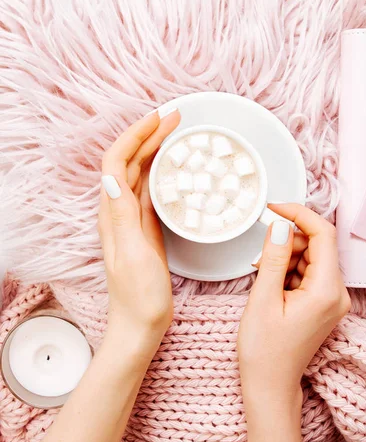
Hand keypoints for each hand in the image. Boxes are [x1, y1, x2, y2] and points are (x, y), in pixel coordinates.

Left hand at [98, 109, 179, 352]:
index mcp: (113, 213)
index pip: (117, 162)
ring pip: (141, 172)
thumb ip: (123, 215)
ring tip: (177, 133)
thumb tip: (112, 176)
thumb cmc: (138, 295)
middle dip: (149, 134)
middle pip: (130, 161)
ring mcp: (133, 218)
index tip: (160, 119)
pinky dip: (164, 171)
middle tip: (176, 117)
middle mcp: (119, 210)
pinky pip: (153, 190)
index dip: (136, 136)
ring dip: (156, 148)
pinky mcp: (146, 227)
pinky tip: (177, 168)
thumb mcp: (133, 254)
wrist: (140, 324)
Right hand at [238, 204, 350, 404]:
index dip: (299, 214)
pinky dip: (289, 270)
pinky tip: (272, 286)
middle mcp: (338, 292)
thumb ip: (273, 257)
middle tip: (260, 259)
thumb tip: (280, 224)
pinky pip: (309, 271)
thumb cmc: (264, 352)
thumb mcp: (262, 299)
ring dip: (285, 257)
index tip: (274, 208)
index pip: (324, 234)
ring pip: (311, 256)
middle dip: (287, 243)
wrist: (271, 387)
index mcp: (327, 291)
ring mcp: (334, 298)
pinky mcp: (325, 302)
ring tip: (264, 279)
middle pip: (317, 245)